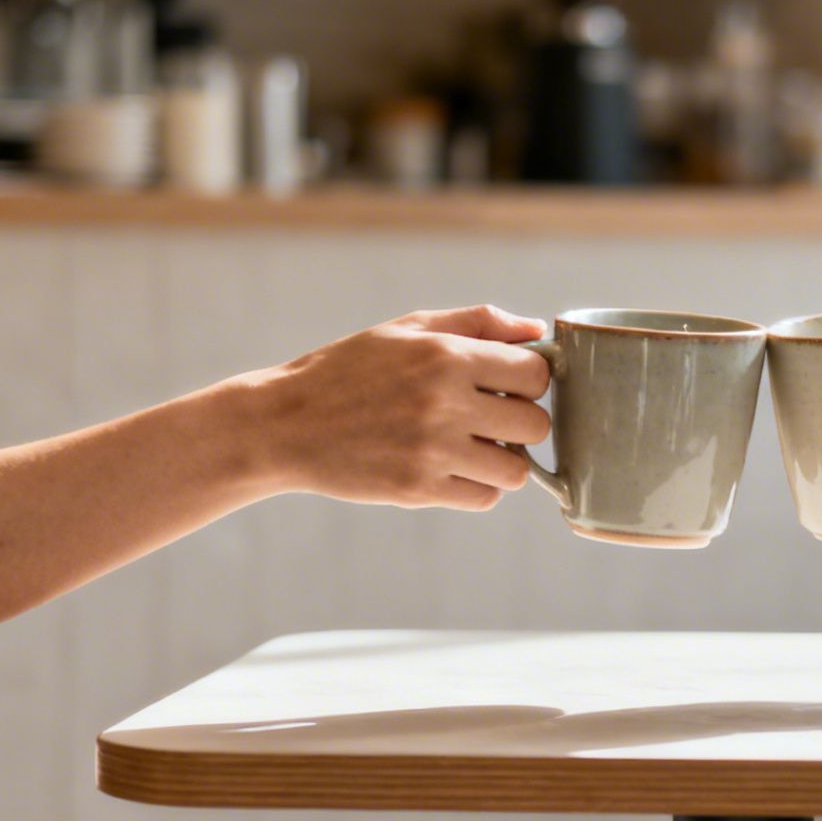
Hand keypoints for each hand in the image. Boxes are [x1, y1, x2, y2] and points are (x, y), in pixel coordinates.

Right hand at [259, 305, 550, 510]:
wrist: (285, 423)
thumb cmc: (350, 370)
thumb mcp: (407, 329)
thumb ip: (477, 323)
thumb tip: (535, 330)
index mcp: (446, 355)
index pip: (535, 374)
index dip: (529, 380)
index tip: (506, 384)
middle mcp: (444, 403)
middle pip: (536, 424)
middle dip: (520, 421)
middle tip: (489, 418)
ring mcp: (432, 450)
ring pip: (516, 470)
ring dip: (504, 460)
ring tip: (472, 446)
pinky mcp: (418, 489)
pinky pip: (485, 497)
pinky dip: (478, 486)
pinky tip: (451, 467)